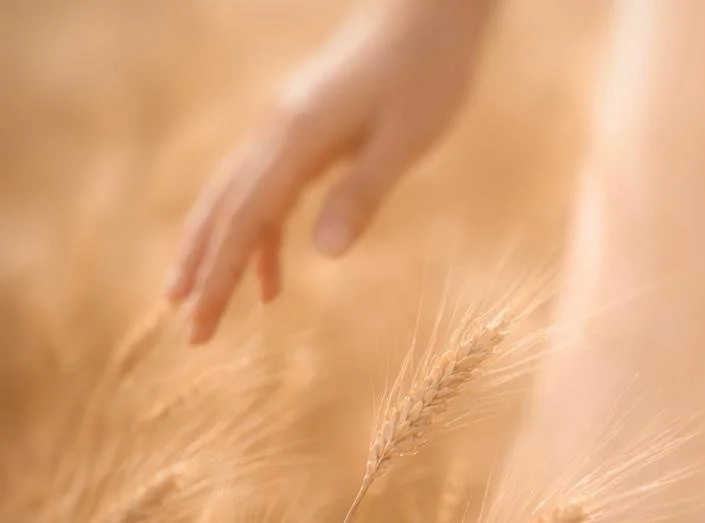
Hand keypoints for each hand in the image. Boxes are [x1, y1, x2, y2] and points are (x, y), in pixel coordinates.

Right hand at [164, 0, 493, 343]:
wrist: (424, 12)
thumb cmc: (426, 70)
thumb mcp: (404, 137)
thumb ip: (361, 193)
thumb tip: (325, 256)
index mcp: (297, 139)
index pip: (243, 222)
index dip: (218, 277)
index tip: (197, 326)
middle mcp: (278, 134)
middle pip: (223, 211)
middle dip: (202, 271)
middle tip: (188, 328)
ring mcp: (286, 129)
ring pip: (235, 199)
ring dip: (218, 252)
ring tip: (204, 302)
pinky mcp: (302, 130)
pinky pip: (267, 189)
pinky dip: (261, 233)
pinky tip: (272, 271)